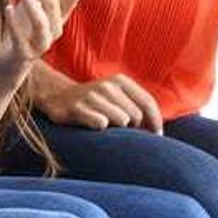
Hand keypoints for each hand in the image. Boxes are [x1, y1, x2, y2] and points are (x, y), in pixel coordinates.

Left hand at [0, 0, 80, 75]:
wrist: (10, 60)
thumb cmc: (23, 29)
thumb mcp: (33, 5)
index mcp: (57, 18)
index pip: (72, 0)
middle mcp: (53, 31)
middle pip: (53, 6)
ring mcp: (40, 44)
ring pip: (41, 23)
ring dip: (31, 2)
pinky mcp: (24, 53)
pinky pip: (20, 38)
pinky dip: (13, 23)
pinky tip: (7, 7)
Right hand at [38, 71, 162, 133]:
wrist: (58, 96)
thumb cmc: (96, 102)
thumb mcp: (118, 96)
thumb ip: (140, 107)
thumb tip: (159, 132)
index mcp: (120, 81)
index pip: (148, 103)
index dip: (155, 123)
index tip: (155, 136)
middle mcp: (107, 86)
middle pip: (135, 116)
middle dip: (132, 127)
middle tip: (120, 129)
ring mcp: (91, 96)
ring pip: (120, 120)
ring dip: (116, 129)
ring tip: (106, 126)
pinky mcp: (76, 108)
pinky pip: (99, 122)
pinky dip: (101, 127)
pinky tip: (96, 127)